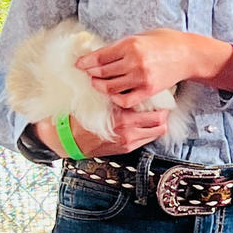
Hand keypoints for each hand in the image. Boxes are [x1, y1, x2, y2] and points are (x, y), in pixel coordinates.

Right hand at [33, 107, 169, 156]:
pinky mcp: (126, 148)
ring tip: (154, 114)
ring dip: (157, 124)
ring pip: (156, 133)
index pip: (155, 113)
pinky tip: (144, 123)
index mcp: (123, 119)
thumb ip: (117, 96)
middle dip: (163, 114)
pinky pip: (146, 139)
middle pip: (160, 123)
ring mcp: (128, 142)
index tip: (161, 97)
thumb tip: (132, 84)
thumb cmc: (81, 117)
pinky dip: (149, 131)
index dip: (161, 104)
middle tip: (161, 105)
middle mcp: (129, 132)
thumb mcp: (99, 102)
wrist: (68, 139)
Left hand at [76, 29, 232, 108]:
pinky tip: (113, 95)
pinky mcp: (148, 90)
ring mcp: (141, 78)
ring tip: (97, 84)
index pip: (99, 57)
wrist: (189, 54)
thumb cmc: (167, 41)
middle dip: (90, 74)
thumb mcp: (142, 35)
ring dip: (99, 86)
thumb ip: (123, 45)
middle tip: (87, 74)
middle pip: (101, 72)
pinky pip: (125, 100)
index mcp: (130, 44)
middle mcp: (134, 61)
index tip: (79, 64)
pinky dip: (115, 99)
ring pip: (110, 87)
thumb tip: (103, 53)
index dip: (85, 62)